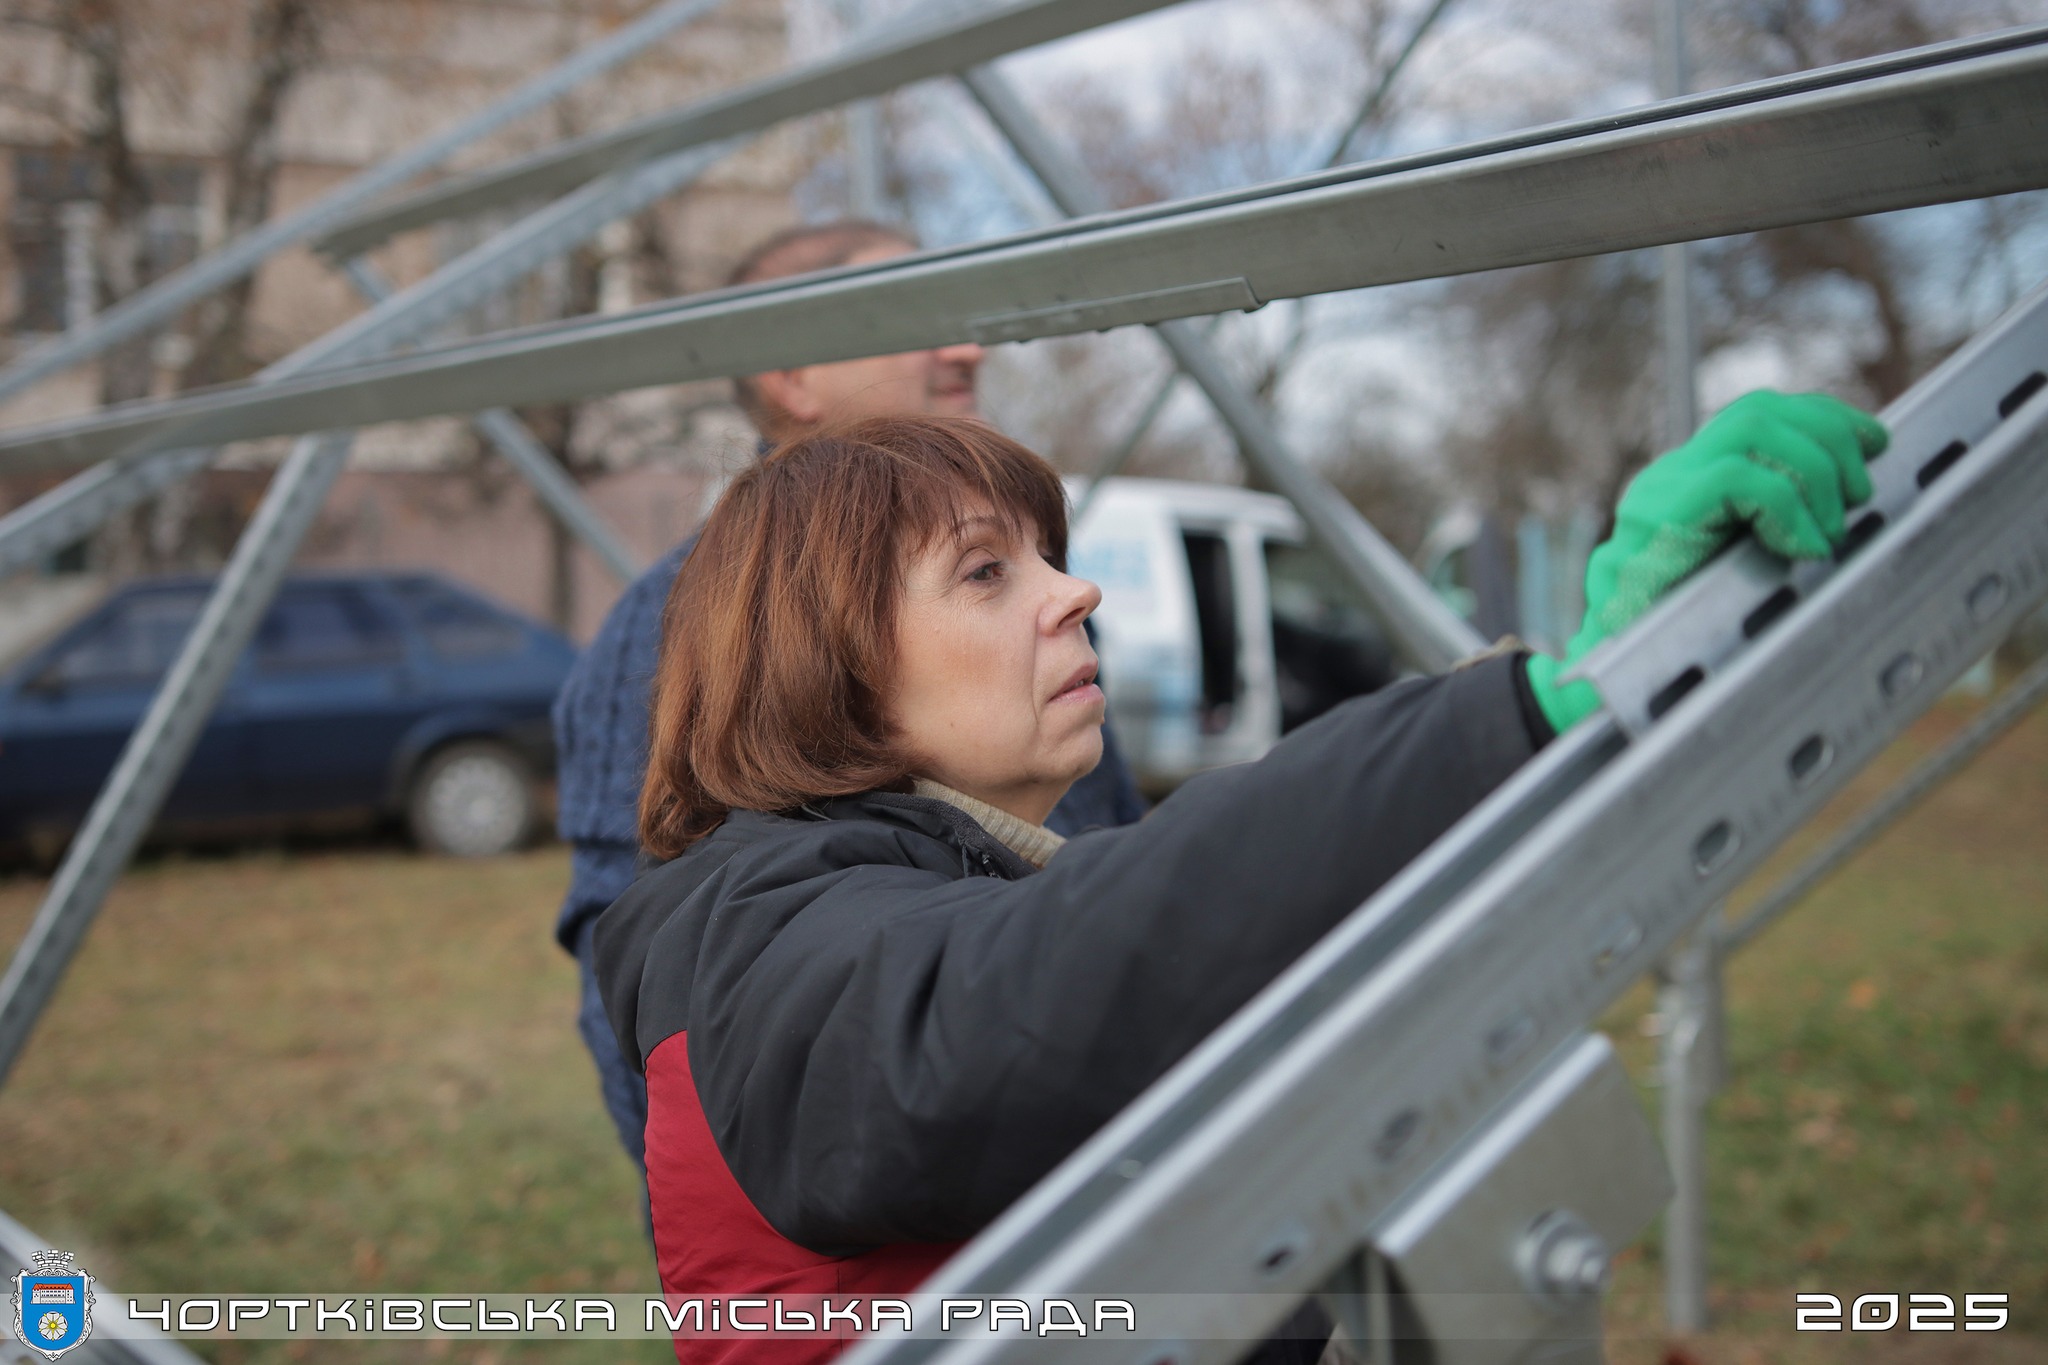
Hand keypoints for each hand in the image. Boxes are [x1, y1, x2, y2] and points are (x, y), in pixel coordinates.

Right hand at [1525, 390, 1888, 733]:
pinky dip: (1786, 507)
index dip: (1825, 419)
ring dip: (1813, 472)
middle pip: (1760, 410)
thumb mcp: (1737, 571)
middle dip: (1830, 438)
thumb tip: (1847, 506)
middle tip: (1859, 496)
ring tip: (1829, 529)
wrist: (1606, 682)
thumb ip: (1773, 531)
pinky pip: (1735, 479)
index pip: (1759, 416)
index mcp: (1690, 483)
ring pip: (1751, 430)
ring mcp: (1658, 495)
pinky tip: (1802, 546)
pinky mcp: (1657, 521)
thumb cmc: (1676, 640)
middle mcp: (1669, 477)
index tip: (1874, 444)